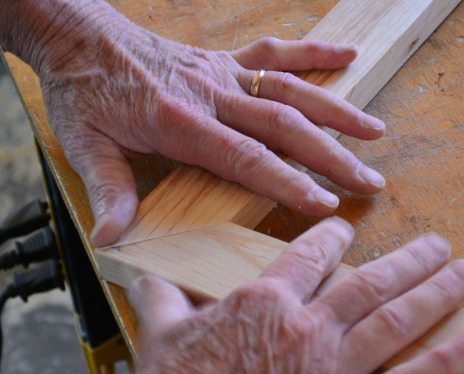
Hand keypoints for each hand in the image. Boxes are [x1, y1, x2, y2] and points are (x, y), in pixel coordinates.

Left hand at [34, 1, 385, 246]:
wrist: (78, 35)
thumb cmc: (84, 91)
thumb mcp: (85, 144)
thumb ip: (107, 189)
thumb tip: (111, 237)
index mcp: (180, 120)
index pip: (246, 158)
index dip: (289, 182)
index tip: (327, 205)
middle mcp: (211, 94)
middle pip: (283, 126)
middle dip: (331, 157)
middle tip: (370, 182)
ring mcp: (222, 73)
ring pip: (290, 91)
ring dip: (336, 111)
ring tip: (375, 133)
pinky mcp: (224, 59)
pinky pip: (276, 53)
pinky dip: (314, 52)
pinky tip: (348, 54)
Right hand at [125, 218, 463, 373]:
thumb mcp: (161, 335)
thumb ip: (161, 298)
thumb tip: (143, 278)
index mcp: (264, 302)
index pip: (311, 256)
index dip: (335, 239)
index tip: (351, 232)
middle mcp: (306, 327)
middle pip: (371, 282)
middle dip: (412, 259)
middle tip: (440, 243)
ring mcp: (330, 371)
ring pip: (396, 321)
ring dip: (436, 294)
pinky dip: (442, 362)